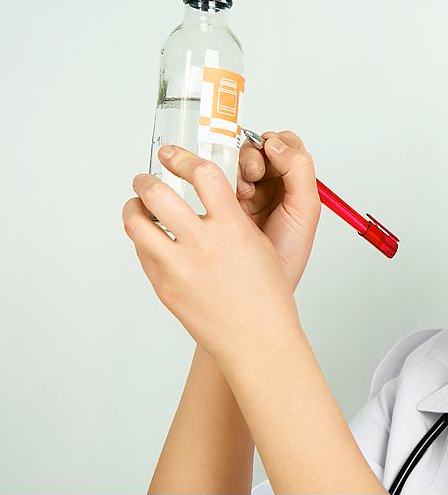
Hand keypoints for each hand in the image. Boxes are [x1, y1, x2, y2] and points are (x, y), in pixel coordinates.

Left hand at [122, 141, 316, 356]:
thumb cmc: (266, 295)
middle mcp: (202, 244)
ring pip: (137, 224)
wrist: (257, 338)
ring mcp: (179, 267)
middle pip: (157, 194)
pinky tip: (154, 240)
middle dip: (146, 181)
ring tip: (138, 207)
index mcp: (232, 228)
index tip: (173, 156)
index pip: (202, 175)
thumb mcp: (259, 244)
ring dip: (134, 209)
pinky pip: (143, 254)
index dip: (184, 159)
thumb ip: (231, 218)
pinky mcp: (164, 287)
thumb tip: (208, 196)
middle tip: (145, 179)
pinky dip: (144, 241)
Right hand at [235, 131, 321, 291]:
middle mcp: (272, 183)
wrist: (260, 286)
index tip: (271, 157)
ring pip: (238, 160)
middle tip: (254, 175)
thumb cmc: (288, 252)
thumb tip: (275, 143)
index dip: (278, 144)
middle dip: (255, 157)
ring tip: (243, 192)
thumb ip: (299, 170)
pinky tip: (231, 197)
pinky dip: (221, 180)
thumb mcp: (305, 210)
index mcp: (294, 182)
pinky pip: (218, 177)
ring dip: (239, 169)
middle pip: (259, 148)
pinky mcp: (223, 201)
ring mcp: (247, 191)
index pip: (288, 145)